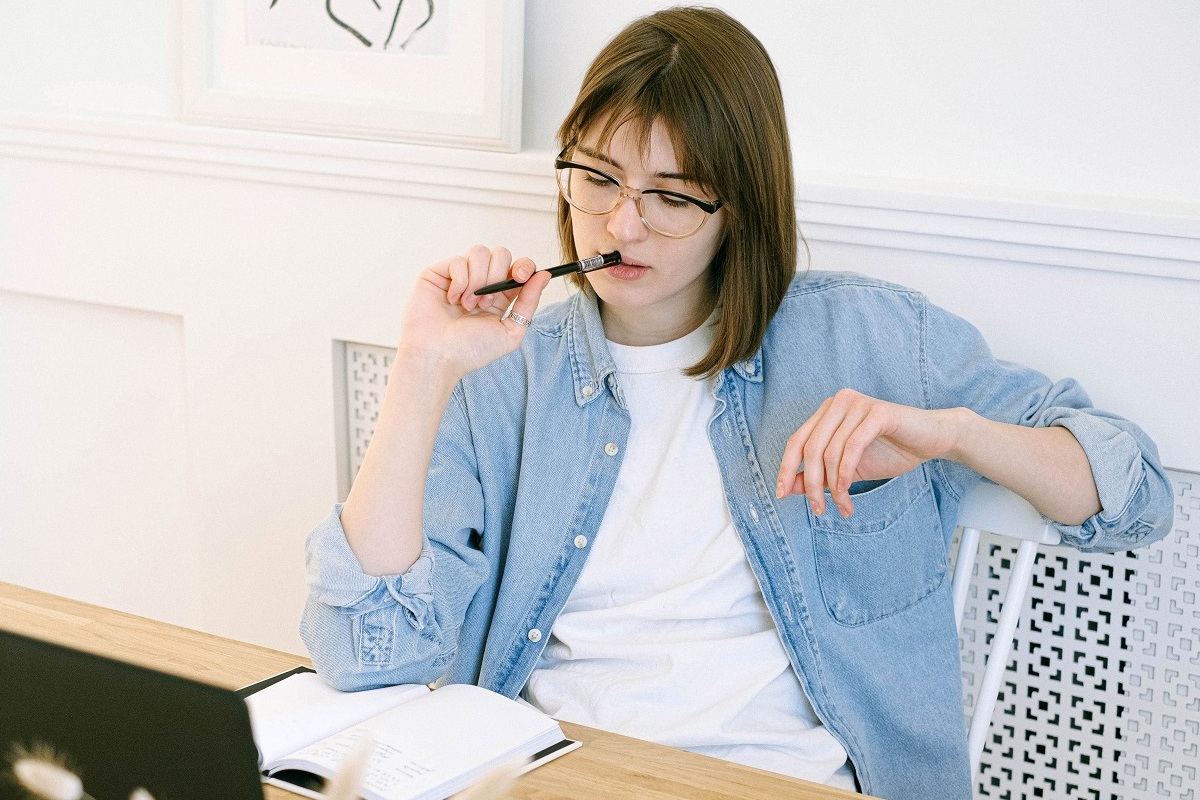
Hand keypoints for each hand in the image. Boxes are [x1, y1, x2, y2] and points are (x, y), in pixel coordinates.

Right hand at [397, 245, 551, 379]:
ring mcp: (459, 276)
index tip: (522, 277)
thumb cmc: (470, 351)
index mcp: (500, 296)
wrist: (437, 357)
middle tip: (486, 303)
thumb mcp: (510, 332)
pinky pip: (458, 261)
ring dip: (478, 281)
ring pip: (480, 252)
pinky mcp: (439, 273)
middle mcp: (480, 283)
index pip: (518, 267)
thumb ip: (529, 303)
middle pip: (501, 253)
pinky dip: (459, 282)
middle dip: (497, 276)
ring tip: (467, 305)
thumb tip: (544, 275)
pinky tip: (452, 300)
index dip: (524, 266)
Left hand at [775, 389, 964, 516]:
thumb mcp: (847, 468)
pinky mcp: (877, 412)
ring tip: (843, 506)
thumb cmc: (891, 450)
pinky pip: (852, 448)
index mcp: (827, 412)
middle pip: (810, 448)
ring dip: (833, 486)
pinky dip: (846, 475)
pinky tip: (849, 492)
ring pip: (830, 452)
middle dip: (811, 484)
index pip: (797, 441)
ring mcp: (857, 404)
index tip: (782, 495)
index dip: (786, 469)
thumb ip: (819, 474)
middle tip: (819, 510)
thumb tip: (790, 487)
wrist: (932, 440)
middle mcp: (837, 402)